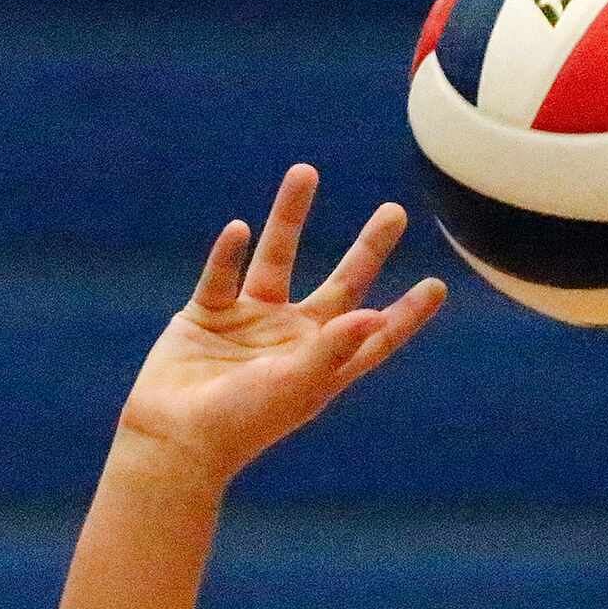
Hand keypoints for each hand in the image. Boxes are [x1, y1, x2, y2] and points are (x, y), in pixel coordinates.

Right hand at [114, 163, 446, 489]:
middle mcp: (292, 339)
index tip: (436, 285)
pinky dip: (228, 252)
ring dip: (290, 216)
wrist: (171, 437)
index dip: (406, 314)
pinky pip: (221, 273)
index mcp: (321, 364)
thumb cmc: (239, 424)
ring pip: (276, 258)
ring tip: (305, 171)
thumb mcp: (293, 385)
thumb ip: (332, 348)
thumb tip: (375, 315)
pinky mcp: (207, 315)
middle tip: (395, 212)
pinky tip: (238, 229)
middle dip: (367, 249)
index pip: (375, 337)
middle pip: (341, 285)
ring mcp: (249, 324)